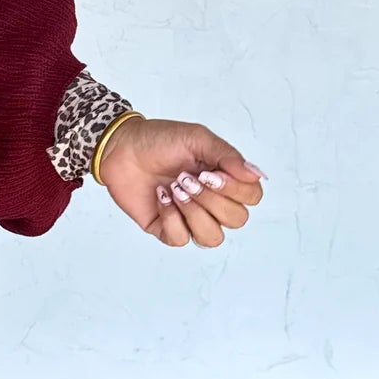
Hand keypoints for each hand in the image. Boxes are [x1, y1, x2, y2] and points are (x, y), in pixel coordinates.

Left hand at [92, 115, 265, 247]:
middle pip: (237, 220)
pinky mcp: (167, 229)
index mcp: (225, 179)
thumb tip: (258, 174)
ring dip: (194, 212)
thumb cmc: (160, 140)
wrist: (121, 147)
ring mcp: (190, 218)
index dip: (235, 190)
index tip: (211, 172)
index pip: (252, 198)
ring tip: (174, 189)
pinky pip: (181, 239)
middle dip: (211, 199)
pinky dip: (171, 217)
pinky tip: (160, 198)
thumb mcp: (198, 139)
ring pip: (212, 237)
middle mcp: (212, 201)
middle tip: (185, 178)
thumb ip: (229, 157)